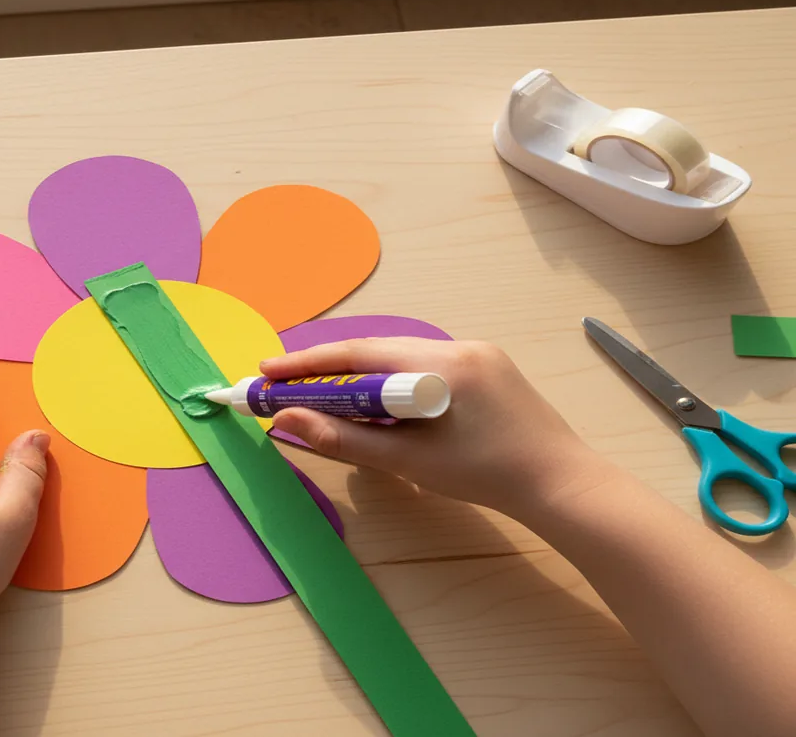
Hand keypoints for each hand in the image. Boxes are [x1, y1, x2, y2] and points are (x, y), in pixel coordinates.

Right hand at [264, 338, 614, 518]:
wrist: (562, 484)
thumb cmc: (486, 475)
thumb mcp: (408, 461)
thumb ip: (343, 439)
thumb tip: (285, 421)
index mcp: (441, 364)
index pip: (359, 354)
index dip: (308, 363)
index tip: (267, 371)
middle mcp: (458, 346)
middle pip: (377, 350)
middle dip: (327, 367)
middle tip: (283, 384)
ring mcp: (476, 353)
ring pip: (400, 357)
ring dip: (359, 374)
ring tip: (320, 394)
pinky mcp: (488, 367)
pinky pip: (423, 366)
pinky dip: (390, 381)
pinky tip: (375, 402)